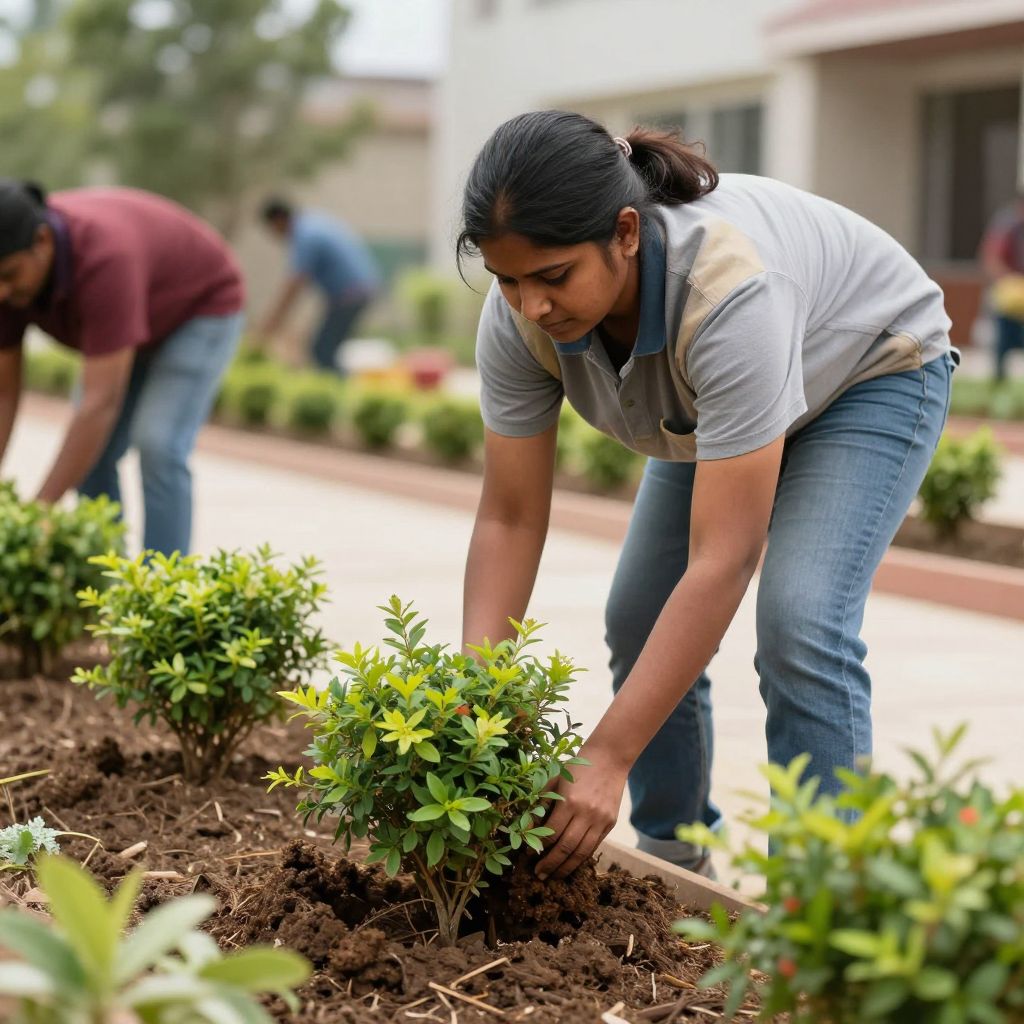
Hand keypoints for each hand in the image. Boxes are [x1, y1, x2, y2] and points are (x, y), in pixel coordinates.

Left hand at [534, 745, 628, 880]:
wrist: (609, 758)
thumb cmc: (576, 767)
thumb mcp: (554, 780)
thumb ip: (541, 804)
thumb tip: (527, 829)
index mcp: (569, 802)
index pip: (551, 834)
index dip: (539, 848)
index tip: (529, 857)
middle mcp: (586, 814)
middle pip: (566, 848)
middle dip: (551, 865)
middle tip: (539, 875)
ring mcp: (600, 820)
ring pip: (582, 853)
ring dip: (566, 868)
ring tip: (554, 876)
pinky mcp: (610, 823)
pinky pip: (594, 846)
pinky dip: (581, 858)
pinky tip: (571, 863)